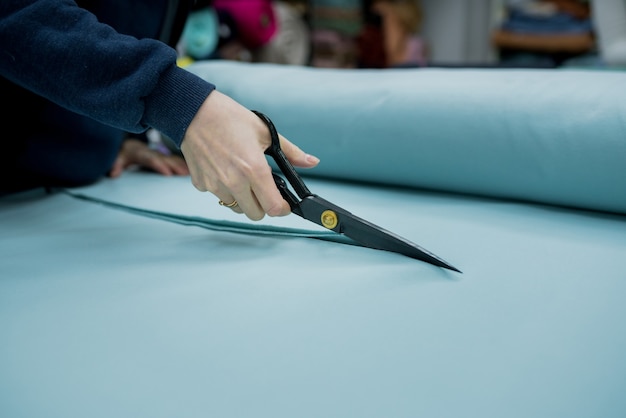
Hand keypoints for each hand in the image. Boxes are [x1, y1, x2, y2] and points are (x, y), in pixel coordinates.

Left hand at [108, 138, 188, 177]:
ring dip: (183, 166)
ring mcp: (161, 155)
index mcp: (142, 153)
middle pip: (166, 159)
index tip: (168, 173)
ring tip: (193, 174)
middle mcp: (154, 153)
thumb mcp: (119, 158)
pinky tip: (193, 171)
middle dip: (176, 166)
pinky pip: (176, 161)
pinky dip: (185, 165)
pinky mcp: (165, 158)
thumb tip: (113, 173)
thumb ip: (116, 164)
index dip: (160, 165)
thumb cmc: (125, 154)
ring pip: (173, 160)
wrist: (131, 146)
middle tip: (185, 174)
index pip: (152, 159)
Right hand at [180, 90, 319, 220]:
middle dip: (263, 205)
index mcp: (254, 169)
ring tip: (242, 177)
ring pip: (236, 207)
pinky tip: (224, 170)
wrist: (194, 111)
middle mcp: (234, 181)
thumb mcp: (266, 132)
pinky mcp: (201, 183)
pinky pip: (218, 196)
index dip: (282, 209)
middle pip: (255, 214)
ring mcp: (215, 185)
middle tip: (263, 189)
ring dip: (243, 199)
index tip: (284, 204)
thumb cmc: (230, 118)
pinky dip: (224, 189)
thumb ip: (291, 152)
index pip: (272, 208)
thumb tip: (312, 162)